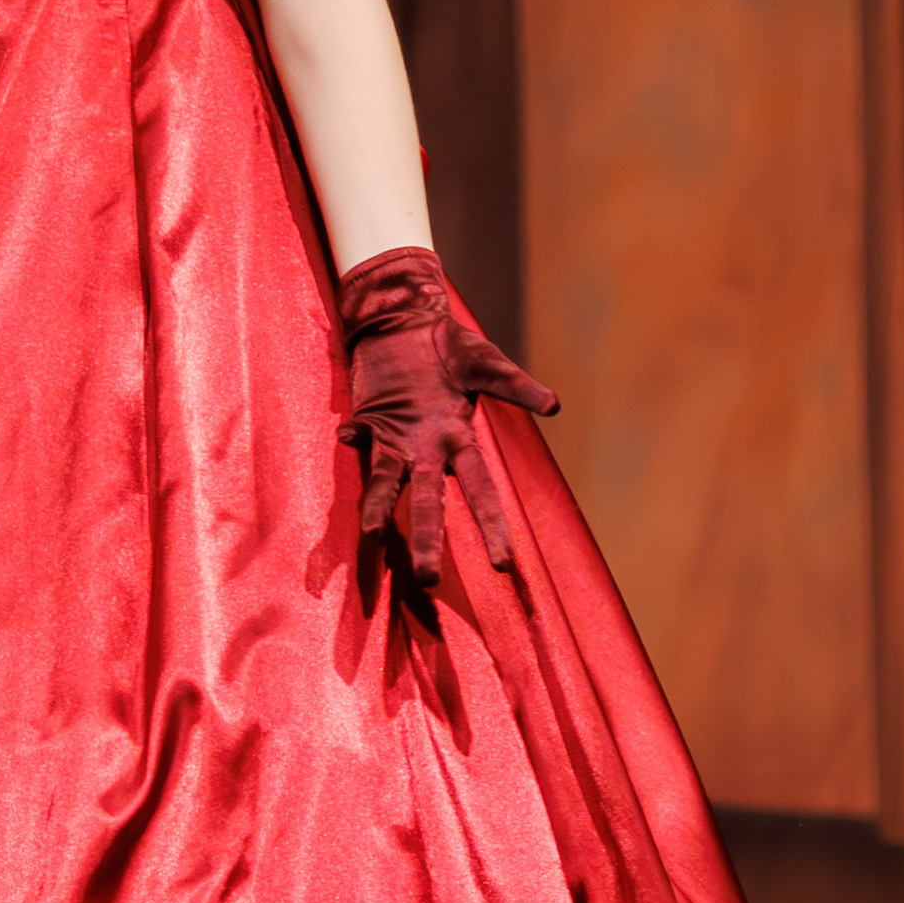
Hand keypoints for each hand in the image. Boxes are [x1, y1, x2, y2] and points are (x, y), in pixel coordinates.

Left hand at [334, 247, 557, 612]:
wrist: (404, 322)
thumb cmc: (450, 346)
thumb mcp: (486, 363)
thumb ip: (515, 386)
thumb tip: (555, 406)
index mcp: (460, 441)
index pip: (481, 492)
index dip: (490, 527)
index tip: (501, 565)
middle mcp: (427, 449)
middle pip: (430, 502)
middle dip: (428, 539)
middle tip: (428, 580)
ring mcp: (395, 438)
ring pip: (387, 483)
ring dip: (378, 509)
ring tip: (371, 535)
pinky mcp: (368, 420)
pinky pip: (361, 437)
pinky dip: (354, 438)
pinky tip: (348, 435)